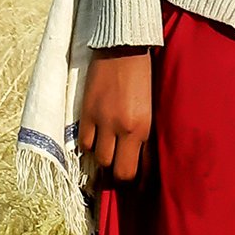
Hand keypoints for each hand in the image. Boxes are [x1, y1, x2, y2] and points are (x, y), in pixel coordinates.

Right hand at [80, 47, 154, 181]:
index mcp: (144, 127)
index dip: (138, 183)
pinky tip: (94, 141)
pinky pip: (84, 143)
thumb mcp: (150, 108)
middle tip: (119, 176)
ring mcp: (103, 121)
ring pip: (100, 160)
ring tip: (108, 156)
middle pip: (119, 172)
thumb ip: (146, 134)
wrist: (123, 46)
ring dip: (104, 161)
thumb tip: (143, 160)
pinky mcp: (86, 112)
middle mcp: (124, 128)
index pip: (141, 169)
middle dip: (120, 179)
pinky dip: (89, 146)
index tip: (138, 188)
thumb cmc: (142, 75)